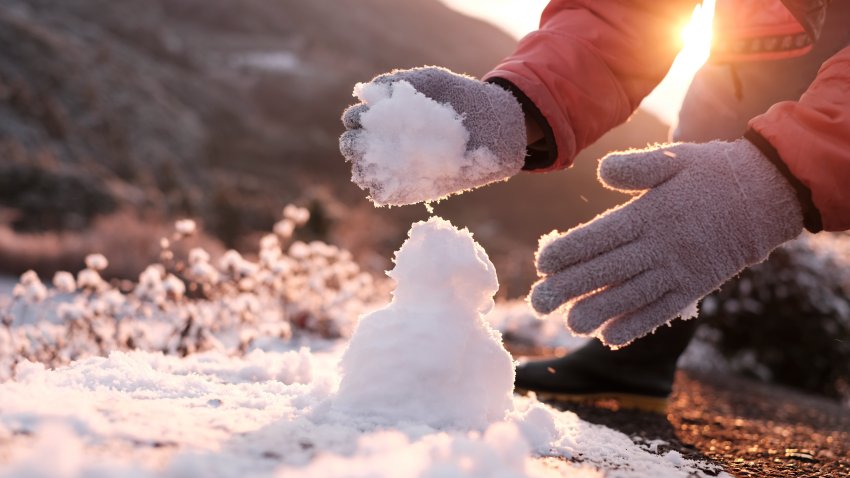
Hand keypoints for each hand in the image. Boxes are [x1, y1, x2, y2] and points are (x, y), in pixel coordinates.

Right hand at [339, 67, 525, 204]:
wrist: (495, 125)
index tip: (364, 116)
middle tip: (366, 140)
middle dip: (352, 144)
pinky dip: (379, 190)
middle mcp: (387, 141)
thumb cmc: (460, 97)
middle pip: (352, 146)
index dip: (354, 118)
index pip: (354, 119)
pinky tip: (386, 181)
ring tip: (376, 161)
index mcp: (385, 115)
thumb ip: (400, 83)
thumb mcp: (431, 82)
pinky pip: (386, 194)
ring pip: (364, 173)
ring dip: (362, 168)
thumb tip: (367, 93)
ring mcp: (399, 165)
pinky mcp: (413, 188)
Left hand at [530, 139, 803, 346]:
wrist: (767, 197)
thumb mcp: (674, 159)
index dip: (570, 251)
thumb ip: (636, 167)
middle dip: (570, 288)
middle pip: (608, 270)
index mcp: (650, 214)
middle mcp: (661, 246)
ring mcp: (679, 270)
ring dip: (599, 313)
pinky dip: (637, 325)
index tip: (542, 263)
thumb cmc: (712, 173)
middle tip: (538, 304)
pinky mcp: (695, 287)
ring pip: (632, 296)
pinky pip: (662, 310)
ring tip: (570, 325)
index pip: (601, 236)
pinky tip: (610, 337)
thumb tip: (601, 172)